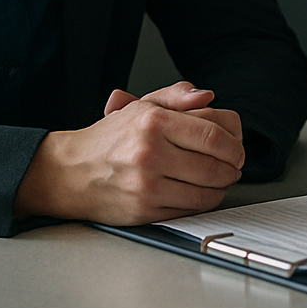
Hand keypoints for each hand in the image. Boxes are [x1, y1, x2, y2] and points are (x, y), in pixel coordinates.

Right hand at [14, 81, 245, 224]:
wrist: (69, 171)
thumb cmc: (109, 139)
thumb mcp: (142, 106)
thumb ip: (177, 96)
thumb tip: (208, 96)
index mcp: (154, 121)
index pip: (214, 135)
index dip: (234, 145)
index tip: (236, 149)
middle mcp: (150, 152)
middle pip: (215, 166)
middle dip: (232, 168)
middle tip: (233, 166)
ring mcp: (147, 185)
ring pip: (206, 192)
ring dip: (221, 188)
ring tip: (218, 180)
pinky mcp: (144, 211)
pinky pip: (189, 210)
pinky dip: (201, 203)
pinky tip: (197, 193)